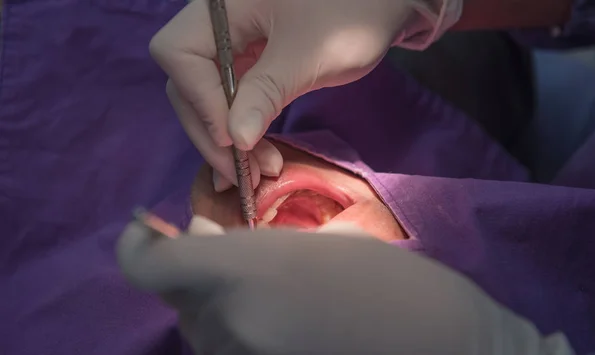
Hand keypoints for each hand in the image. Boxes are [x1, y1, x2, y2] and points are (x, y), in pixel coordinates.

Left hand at [117, 217, 572, 354]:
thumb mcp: (325, 247)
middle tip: (228, 252)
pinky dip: (238, 333)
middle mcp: (232, 324)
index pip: (151, 268)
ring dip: (217, 307)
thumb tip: (206, 243)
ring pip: (202, 332)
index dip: (139, 247)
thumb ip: (255, 248)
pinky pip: (230, 352)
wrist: (454, 353)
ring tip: (265, 291)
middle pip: (178, 300)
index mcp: (251, 271)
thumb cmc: (401, 286)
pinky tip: (277, 320)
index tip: (150, 228)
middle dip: (193, 272)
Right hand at [150, 0, 462, 190]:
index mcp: (220, 5)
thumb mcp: (308, 55)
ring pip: (207, 96)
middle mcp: (216, 21)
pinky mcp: (249, 61)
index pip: (180, 54)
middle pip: (186, 81)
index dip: (201, 101)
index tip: (234, 141)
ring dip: (227, 139)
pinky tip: (257, 156)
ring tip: (256, 173)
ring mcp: (232, 43)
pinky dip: (243, 128)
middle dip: (211, 131)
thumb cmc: (352, 12)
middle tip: (241, 175)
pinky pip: (232, 98)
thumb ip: (266, 92)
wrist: (386, 0)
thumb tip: (235, 141)